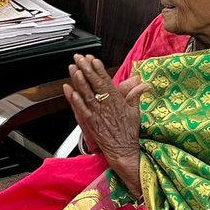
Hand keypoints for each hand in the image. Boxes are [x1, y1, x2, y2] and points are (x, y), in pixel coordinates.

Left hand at [63, 54, 147, 196]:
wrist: (123, 151)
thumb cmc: (128, 132)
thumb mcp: (135, 111)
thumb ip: (135, 95)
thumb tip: (141, 83)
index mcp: (117, 100)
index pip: (106, 81)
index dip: (98, 69)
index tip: (93, 58)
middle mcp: (105, 105)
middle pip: (94, 84)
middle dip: (85, 69)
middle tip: (79, 58)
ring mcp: (96, 113)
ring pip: (85, 93)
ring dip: (78, 80)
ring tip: (73, 68)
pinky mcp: (89, 122)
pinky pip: (79, 108)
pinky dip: (73, 98)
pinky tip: (68, 89)